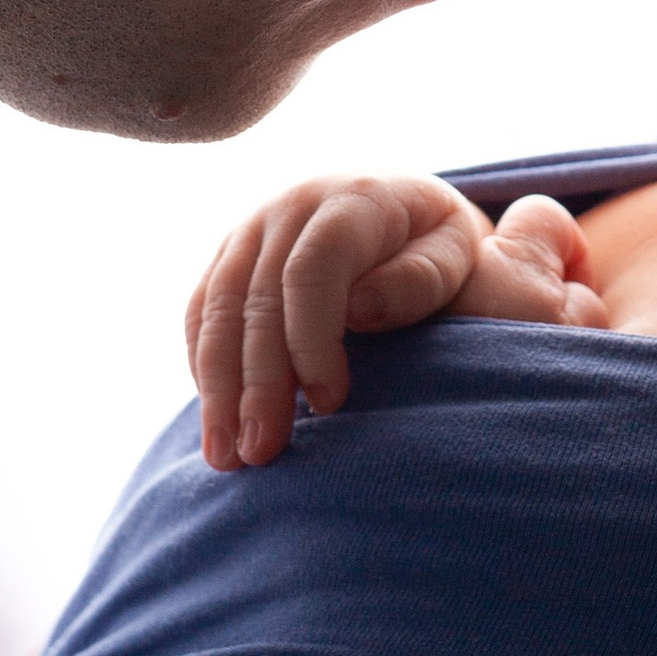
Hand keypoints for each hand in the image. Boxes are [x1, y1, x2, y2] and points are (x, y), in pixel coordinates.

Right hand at [188, 178, 601, 463]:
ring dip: (216, 386)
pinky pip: (202, 311)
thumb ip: (419, 278)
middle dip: (257, 380)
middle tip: (262, 451)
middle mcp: (292, 207)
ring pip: (217, 307)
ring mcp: (253, 229)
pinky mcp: (230, 256)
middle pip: (257, 297)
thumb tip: (357, 311)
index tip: (328, 402)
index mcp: (355, 199)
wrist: (404, 206)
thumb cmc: (439, 243)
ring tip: (227, 456)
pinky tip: (218, 419)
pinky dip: (204, 367)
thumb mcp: (454, 252)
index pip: (313, 268)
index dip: (312, 338)